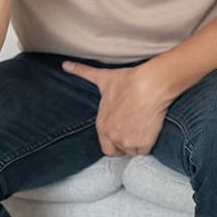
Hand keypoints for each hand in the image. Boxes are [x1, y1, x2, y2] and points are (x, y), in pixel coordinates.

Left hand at [62, 61, 177, 156]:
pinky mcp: (143, 143)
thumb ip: (83, 73)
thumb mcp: (103, 78)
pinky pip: (145, 150)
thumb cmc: (129, 81)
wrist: (150, 84)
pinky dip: (149, 143)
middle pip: (117, 151)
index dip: (114, 139)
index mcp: (101, 125)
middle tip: (134, 133)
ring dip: (137, 144)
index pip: (105, 145)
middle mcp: (112, 136)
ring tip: (143, 128)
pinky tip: (151, 130)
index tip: (124, 129)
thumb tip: (65, 64)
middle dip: (124, 146)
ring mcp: (127, 141)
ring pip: (132, 152)